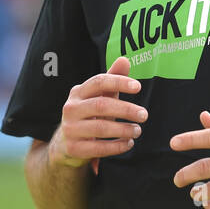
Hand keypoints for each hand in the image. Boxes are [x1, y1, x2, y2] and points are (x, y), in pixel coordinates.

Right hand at [50, 56, 147, 170]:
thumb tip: (125, 59)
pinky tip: (129, 143)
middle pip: (101, 105)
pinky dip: (117, 146)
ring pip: (101, 128)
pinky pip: (98, 148)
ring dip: (124, 129)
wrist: (65, 144)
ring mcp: (70, 129)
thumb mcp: (100, 97)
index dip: (119, 82)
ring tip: (138, 130)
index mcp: (78, 92)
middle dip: (126, 109)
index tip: (138, 87)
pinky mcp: (73, 148)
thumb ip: (113, 79)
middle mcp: (71, 108)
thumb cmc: (89, 115)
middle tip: (144, 115)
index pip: (99, 81)